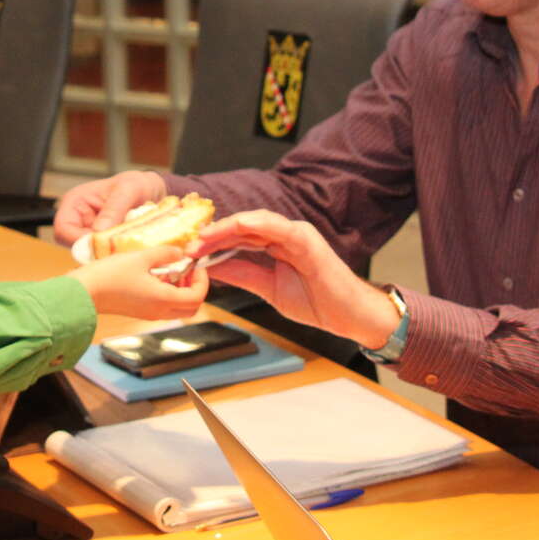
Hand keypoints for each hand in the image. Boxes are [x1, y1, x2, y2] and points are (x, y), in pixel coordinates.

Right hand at [52, 170, 166, 244]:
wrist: (150, 191)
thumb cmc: (135, 185)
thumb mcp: (127, 190)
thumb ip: (113, 209)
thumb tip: (98, 232)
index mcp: (75, 203)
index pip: (62, 230)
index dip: (78, 241)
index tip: (101, 244)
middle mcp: (78, 220)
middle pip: (74, 246)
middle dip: (95, 249)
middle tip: (117, 249)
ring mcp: (89, 233)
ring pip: (89, 253)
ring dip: (107, 253)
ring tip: (126, 245)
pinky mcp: (102, 243)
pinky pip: (103, 255)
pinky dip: (114, 254)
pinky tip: (128, 248)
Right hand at [72, 245, 208, 320]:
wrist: (83, 292)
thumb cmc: (110, 274)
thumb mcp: (141, 257)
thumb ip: (165, 253)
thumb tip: (180, 252)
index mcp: (163, 299)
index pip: (197, 297)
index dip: (202, 280)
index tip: (195, 264)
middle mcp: (159, 312)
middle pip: (191, 307)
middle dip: (194, 287)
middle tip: (186, 269)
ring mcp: (149, 314)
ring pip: (178, 308)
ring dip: (181, 290)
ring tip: (170, 269)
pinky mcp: (139, 312)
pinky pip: (163, 307)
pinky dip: (168, 293)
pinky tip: (155, 275)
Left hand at [190, 210, 399, 349]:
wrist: (349, 316)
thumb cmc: (317, 301)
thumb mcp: (268, 288)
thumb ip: (241, 274)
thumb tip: (210, 267)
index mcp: (276, 245)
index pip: (238, 236)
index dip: (213, 241)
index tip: (189, 251)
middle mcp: (285, 235)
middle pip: (243, 227)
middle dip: (214, 234)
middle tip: (189, 244)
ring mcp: (297, 235)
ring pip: (257, 223)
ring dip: (229, 227)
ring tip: (205, 236)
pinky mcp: (308, 241)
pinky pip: (280, 228)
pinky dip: (259, 224)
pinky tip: (239, 225)